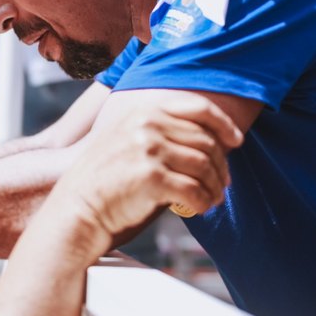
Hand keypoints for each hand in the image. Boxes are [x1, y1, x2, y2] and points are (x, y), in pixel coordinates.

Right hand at [53, 101, 237, 241]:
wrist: (79, 207)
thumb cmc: (107, 179)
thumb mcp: (129, 139)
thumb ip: (164, 133)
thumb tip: (213, 143)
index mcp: (144, 110)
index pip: (197, 107)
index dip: (224, 124)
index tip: (236, 140)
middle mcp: (147, 124)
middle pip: (205, 140)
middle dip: (221, 164)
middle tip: (224, 182)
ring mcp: (148, 149)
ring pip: (204, 165)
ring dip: (215, 186)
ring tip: (213, 197)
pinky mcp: (151, 177)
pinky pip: (194, 190)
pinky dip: (204, 201)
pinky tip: (201, 207)